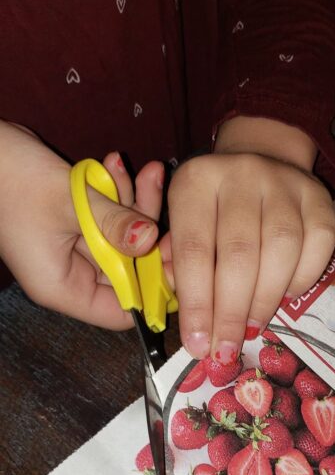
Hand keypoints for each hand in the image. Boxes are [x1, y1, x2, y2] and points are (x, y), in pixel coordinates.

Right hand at [0, 121, 164, 327]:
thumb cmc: (9, 177)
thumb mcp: (69, 202)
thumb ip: (114, 223)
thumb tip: (151, 240)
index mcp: (63, 287)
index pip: (122, 311)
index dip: (153, 288)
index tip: (176, 255)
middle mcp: (69, 274)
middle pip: (129, 269)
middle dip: (148, 232)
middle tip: (165, 200)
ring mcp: (73, 247)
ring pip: (122, 238)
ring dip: (135, 203)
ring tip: (146, 170)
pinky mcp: (76, 222)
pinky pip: (109, 216)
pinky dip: (118, 192)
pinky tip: (116, 163)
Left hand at [168, 116, 334, 360]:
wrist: (260, 160)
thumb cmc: (213, 210)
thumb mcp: (182, 225)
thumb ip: (179, 267)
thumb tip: (195, 318)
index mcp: (196, 182)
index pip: (194, 251)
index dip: (196, 304)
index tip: (198, 345)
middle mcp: (240, 173)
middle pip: (239, 254)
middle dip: (231, 312)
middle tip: (227, 349)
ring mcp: (284, 182)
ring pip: (280, 250)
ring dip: (265, 300)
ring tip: (254, 328)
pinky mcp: (319, 196)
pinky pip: (318, 244)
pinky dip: (303, 279)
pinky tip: (286, 296)